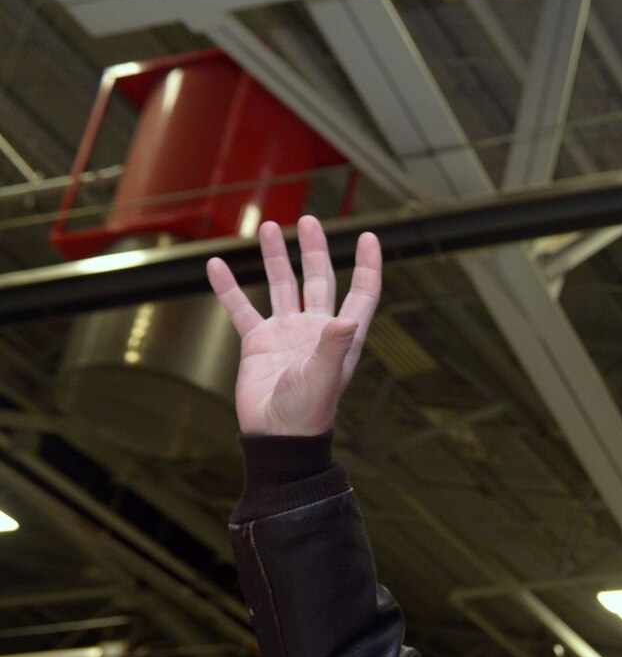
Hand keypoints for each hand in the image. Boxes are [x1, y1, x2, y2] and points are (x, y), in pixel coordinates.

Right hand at [208, 216, 381, 436]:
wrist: (275, 436)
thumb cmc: (306, 413)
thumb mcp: (322, 379)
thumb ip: (333, 347)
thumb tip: (349, 318)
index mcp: (342, 337)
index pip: (361, 294)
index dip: (367, 266)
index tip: (370, 237)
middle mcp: (316, 330)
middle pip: (319, 280)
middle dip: (314, 250)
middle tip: (309, 220)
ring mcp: (286, 334)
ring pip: (282, 287)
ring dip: (275, 258)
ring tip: (268, 227)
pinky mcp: (258, 343)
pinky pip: (241, 308)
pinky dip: (229, 287)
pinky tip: (217, 264)